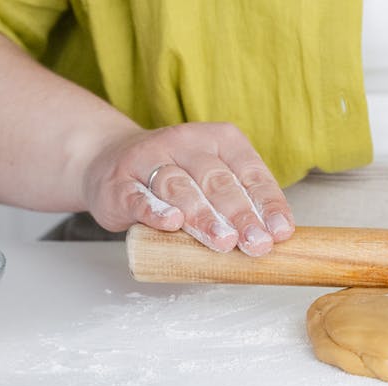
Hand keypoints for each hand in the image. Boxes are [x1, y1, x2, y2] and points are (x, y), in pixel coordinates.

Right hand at [82, 122, 294, 255]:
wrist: (108, 161)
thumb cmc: (174, 176)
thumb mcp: (212, 179)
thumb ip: (239, 203)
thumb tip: (273, 240)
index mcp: (219, 139)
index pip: (250, 172)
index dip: (267, 203)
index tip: (279, 233)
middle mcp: (185, 142)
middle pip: (217, 181)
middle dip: (240, 215)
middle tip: (255, 243)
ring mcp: (149, 160)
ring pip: (180, 187)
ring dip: (203, 216)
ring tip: (223, 241)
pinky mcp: (120, 183)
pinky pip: (139, 197)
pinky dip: (156, 210)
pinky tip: (171, 223)